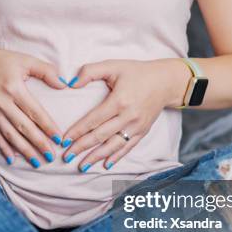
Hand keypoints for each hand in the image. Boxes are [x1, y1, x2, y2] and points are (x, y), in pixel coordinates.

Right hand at [0, 44, 65, 166]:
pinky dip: (3, 148)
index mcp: (14, 89)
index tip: (59, 139)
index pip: (35, 112)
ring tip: (36, 162)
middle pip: (23, 127)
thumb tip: (63, 84)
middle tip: (51, 156)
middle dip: (38, 143)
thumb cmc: (1, 61)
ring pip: (10, 135)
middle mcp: (2, 103)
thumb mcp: (25, 60)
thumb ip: (46, 71)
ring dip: (23, 150)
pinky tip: (12, 159)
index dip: (47, 127)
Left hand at [61, 59, 189, 170]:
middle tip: (67, 156)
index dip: (78, 131)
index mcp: (119, 100)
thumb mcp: (113, 65)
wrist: (166, 81)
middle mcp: (128, 116)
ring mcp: (137, 126)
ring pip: (113, 145)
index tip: (65, 140)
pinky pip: (127, 147)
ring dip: (96, 157)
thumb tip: (71, 82)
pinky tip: (105, 165)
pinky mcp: (143, 131)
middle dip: (82, 148)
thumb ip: (90, 71)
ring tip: (81, 166)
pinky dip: (116, 157)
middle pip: (101, 136)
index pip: (93, 120)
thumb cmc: (137, 72)